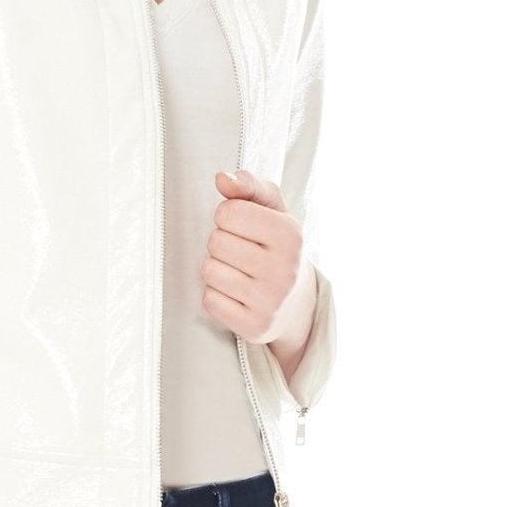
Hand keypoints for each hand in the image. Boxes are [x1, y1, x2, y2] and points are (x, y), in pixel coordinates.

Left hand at [202, 167, 310, 345]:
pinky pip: (210, 300)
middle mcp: (286, 269)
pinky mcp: (255, 327)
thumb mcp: (272, 211)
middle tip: (242, 253)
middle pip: (216, 242)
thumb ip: (249, 186)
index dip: (228, 218)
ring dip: (217, 270)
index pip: (227, 213)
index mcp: (291, 235)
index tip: (244, 229)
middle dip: (222, 244)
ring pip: (209, 271)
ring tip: (239, 273)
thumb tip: (223, 178)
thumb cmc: (277, 248)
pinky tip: (236, 294)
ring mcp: (271, 302)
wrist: (297, 304)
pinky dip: (216, 296)